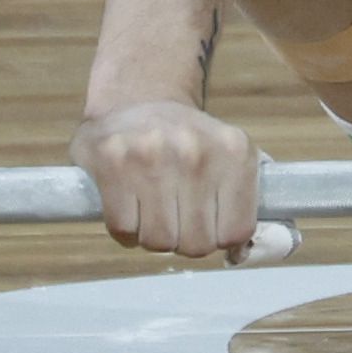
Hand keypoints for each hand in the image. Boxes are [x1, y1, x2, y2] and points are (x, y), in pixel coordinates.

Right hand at [73, 97, 262, 259]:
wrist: (138, 98)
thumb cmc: (185, 142)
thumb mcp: (228, 156)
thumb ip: (239, 203)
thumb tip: (238, 254)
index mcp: (234, 151)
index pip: (236, 232)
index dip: (219, 238)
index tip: (208, 224)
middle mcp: (196, 151)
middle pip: (197, 244)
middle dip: (184, 239)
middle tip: (175, 214)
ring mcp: (153, 154)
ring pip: (159, 242)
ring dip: (153, 236)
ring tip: (152, 209)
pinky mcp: (112, 161)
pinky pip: (123, 230)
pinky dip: (125, 230)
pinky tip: (130, 206)